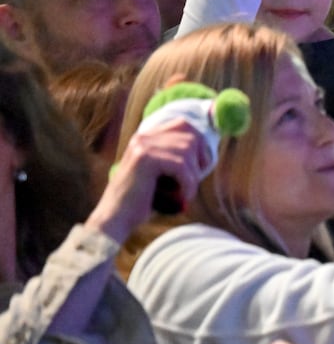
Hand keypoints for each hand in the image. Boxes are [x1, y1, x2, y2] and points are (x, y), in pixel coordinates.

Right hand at [85, 116, 212, 243]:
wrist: (115, 219)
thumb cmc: (142, 201)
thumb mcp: (161, 174)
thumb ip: (176, 158)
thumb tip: (208, 152)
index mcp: (146, 138)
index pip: (183, 124)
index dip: (199, 141)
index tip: (202, 164)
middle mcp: (143, 137)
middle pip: (190, 135)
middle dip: (200, 158)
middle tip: (194, 180)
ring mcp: (143, 146)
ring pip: (188, 150)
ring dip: (193, 175)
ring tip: (185, 193)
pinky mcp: (145, 159)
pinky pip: (181, 166)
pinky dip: (188, 183)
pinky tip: (182, 197)